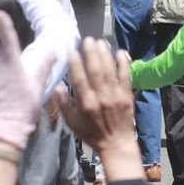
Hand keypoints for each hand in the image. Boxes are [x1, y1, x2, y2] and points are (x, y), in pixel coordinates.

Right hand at [57, 40, 142, 179]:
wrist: (116, 144)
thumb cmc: (92, 134)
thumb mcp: (73, 123)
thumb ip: (64, 105)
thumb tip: (56, 87)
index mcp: (86, 104)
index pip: (80, 80)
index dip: (76, 64)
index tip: (73, 51)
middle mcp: (101, 98)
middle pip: (96, 71)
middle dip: (91, 54)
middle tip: (88, 40)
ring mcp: (115, 96)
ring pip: (110, 71)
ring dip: (105, 55)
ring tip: (101, 42)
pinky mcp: (127, 96)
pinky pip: (126, 77)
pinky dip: (123, 64)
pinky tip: (120, 52)